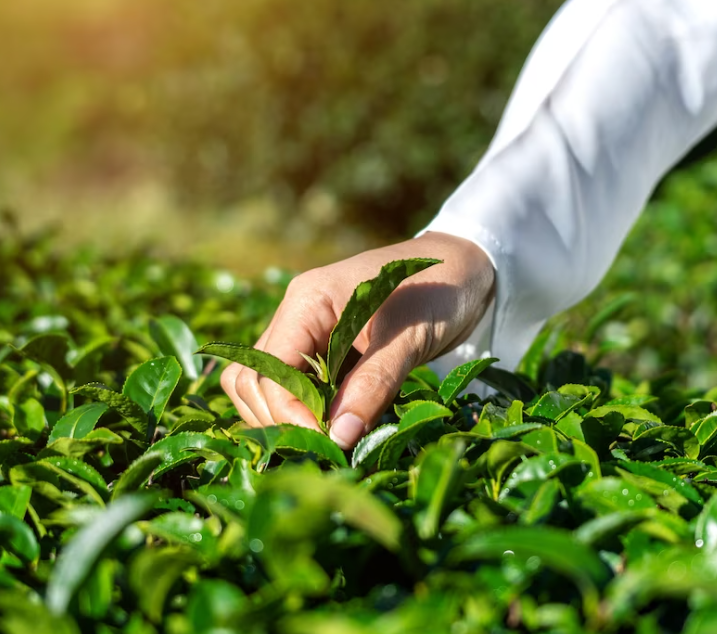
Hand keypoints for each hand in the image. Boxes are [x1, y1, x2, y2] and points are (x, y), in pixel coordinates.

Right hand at [221, 231, 494, 448]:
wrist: (465, 269)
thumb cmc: (438, 292)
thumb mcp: (409, 339)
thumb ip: (373, 385)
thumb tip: (338, 436)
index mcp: (307, 301)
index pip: (268, 369)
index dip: (288, 411)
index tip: (326, 441)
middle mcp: (294, 315)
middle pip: (250, 380)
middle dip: (278, 419)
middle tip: (324, 446)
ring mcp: (303, 332)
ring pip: (261, 385)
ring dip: (283, 418)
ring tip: (326, 439)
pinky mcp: (319, 349)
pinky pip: (291, 386)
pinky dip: (303, 411)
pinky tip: (333, 426)